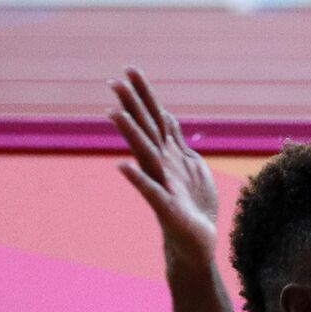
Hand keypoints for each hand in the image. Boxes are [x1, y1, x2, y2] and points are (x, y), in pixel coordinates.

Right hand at [108, 67, 218, 268]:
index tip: (130, 69)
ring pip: (145, 154)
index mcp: (170, 154)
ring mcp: (162, 184)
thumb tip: (168, 116)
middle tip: (114, 82)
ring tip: (114, 113)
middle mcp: (162, 165)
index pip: (157, 118)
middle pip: (147, 130)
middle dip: (133, 106)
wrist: (197, 242)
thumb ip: (178, 142)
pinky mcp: (166, 207)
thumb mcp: (191, 166)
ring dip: (131, 134)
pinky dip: (138, 179)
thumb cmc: (193, 205)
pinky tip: (122, 166)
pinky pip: (150, 191)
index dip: (145, 95)